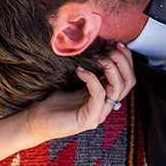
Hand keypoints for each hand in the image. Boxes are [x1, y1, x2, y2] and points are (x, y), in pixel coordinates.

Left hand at [20, 43, 135, 144]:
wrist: (36, 121)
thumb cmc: (52, 100)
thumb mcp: (74, 80)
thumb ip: (88, 69)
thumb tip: (94, 47)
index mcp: (105, 96)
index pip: (128, 77)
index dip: (127, 59)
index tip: (117, 44)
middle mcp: (106, 106)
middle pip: (129, 82)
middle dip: (123, 61)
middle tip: (110, 49)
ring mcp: (99, 114)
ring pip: (119, 88)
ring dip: (111, 68)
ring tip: (97, 57)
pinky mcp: (88, 119)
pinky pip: (99, 95)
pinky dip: (91, 79)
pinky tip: (79, 70)